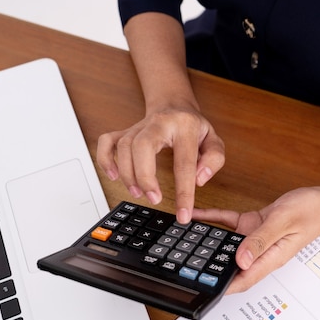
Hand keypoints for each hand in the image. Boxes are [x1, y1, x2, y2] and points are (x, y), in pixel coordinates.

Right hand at [97, 107, 224, 222]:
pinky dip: (105, 159)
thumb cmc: (193, 127)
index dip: (184, 192)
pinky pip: (107, 141)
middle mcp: (159, 123)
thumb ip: (214, 159)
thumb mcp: (213, 140)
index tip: (183, 214)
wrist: (174, 105)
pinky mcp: (125, 131)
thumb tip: (199, 179)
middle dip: (144, 176)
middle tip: (153, 199)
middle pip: (142, 146)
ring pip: (124, 146)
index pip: (184, 162)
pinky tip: (113, 175)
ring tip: (138, 193)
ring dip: (127, 174)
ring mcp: (139, 126)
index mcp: (185, 126)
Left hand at [193, 186, 319, 293]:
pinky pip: (230, 225)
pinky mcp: (255, 226)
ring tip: (187, 240)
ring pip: (227, 245)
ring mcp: (257, 240)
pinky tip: (200, 216)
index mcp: (271, 258)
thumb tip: (241, 260)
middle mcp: (262, 252)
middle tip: (187, 267)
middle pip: (232, 266)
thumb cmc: (311, 212)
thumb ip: (261, 240)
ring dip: (209, 243)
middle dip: (211, 269)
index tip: (205, 291)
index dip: (223, 288)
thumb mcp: (283, 223)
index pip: (243, 279)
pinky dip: (215, 220)